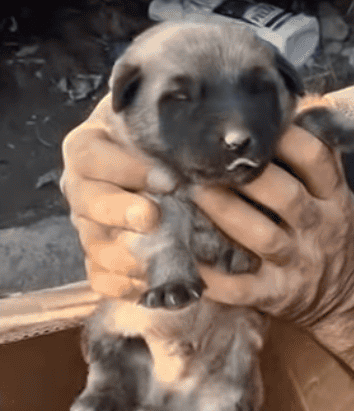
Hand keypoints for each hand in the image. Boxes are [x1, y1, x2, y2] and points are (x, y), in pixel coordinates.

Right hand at [60, 96, 166, 298]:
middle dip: (120, 212)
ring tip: (155, 260)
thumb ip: (172, 126)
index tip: (168, 179)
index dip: (125, 169)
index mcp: (90, 148)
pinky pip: (100, 278)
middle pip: (88, 202)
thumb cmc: (164, 143)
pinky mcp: (100, 258)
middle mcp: (82, 188)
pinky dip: (122, 285)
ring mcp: (88, 226)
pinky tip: (148, 284)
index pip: (91, 155)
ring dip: (125, 256)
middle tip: (153, 218)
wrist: (166, 171)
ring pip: (94, 245)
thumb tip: (214, 136)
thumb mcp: (162, 125)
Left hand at [193, 123, 353, 326]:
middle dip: (247, 174)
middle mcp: (318, 229)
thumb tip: (304, 100)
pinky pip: (242, 288)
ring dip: (225, 212)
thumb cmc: (334, 237)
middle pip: (284, 195)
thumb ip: (322, 157)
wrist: (350, 302)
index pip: (316, 159)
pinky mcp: (276, 295)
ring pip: (260, 237)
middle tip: (206, 155)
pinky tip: (188, 261)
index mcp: (334, 199)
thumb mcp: (339, 197)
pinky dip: (214, 279)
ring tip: (191, 190)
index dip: (287, 136)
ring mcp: (297, 265)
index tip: (254, 121)